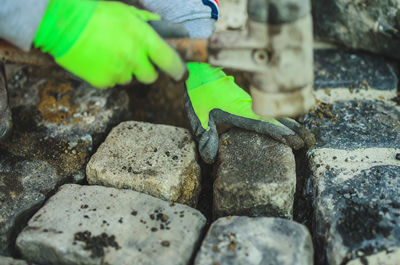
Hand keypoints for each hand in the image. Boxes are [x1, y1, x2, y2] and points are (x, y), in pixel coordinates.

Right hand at [34, 0, 185, 87]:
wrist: (64, 23)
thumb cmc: (96, 13)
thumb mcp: (126, 12)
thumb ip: (146, 22)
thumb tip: (158, 25)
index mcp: (144, 40)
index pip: (170, 62)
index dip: (178, 70)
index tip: (180, 74)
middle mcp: (134, 58)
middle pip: (150, 77)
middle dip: (146, 71)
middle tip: (136, 60)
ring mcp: (118, 72)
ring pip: (129, 80)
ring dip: (125, 71)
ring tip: (110, 55)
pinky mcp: (103, 81)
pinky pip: (112, 83)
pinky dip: (108, 75)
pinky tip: (98, 60)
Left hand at [184, 63, 314, 163]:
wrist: (200, 70)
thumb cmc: (199, 93)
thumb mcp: (198, 115)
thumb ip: (205, 136)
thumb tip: (209, 158)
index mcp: (238, 110)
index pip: (264, 124)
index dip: (281, 134)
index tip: (296, 142)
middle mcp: (249, 106)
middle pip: (276, 119)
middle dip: (293, 131)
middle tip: (309, 142)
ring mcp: (250, 102)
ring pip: (275, 113)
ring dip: (291, 124)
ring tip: (306, 135)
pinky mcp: (249, 101)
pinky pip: (269, 110)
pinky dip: (282, 117)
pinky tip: (290, 123)